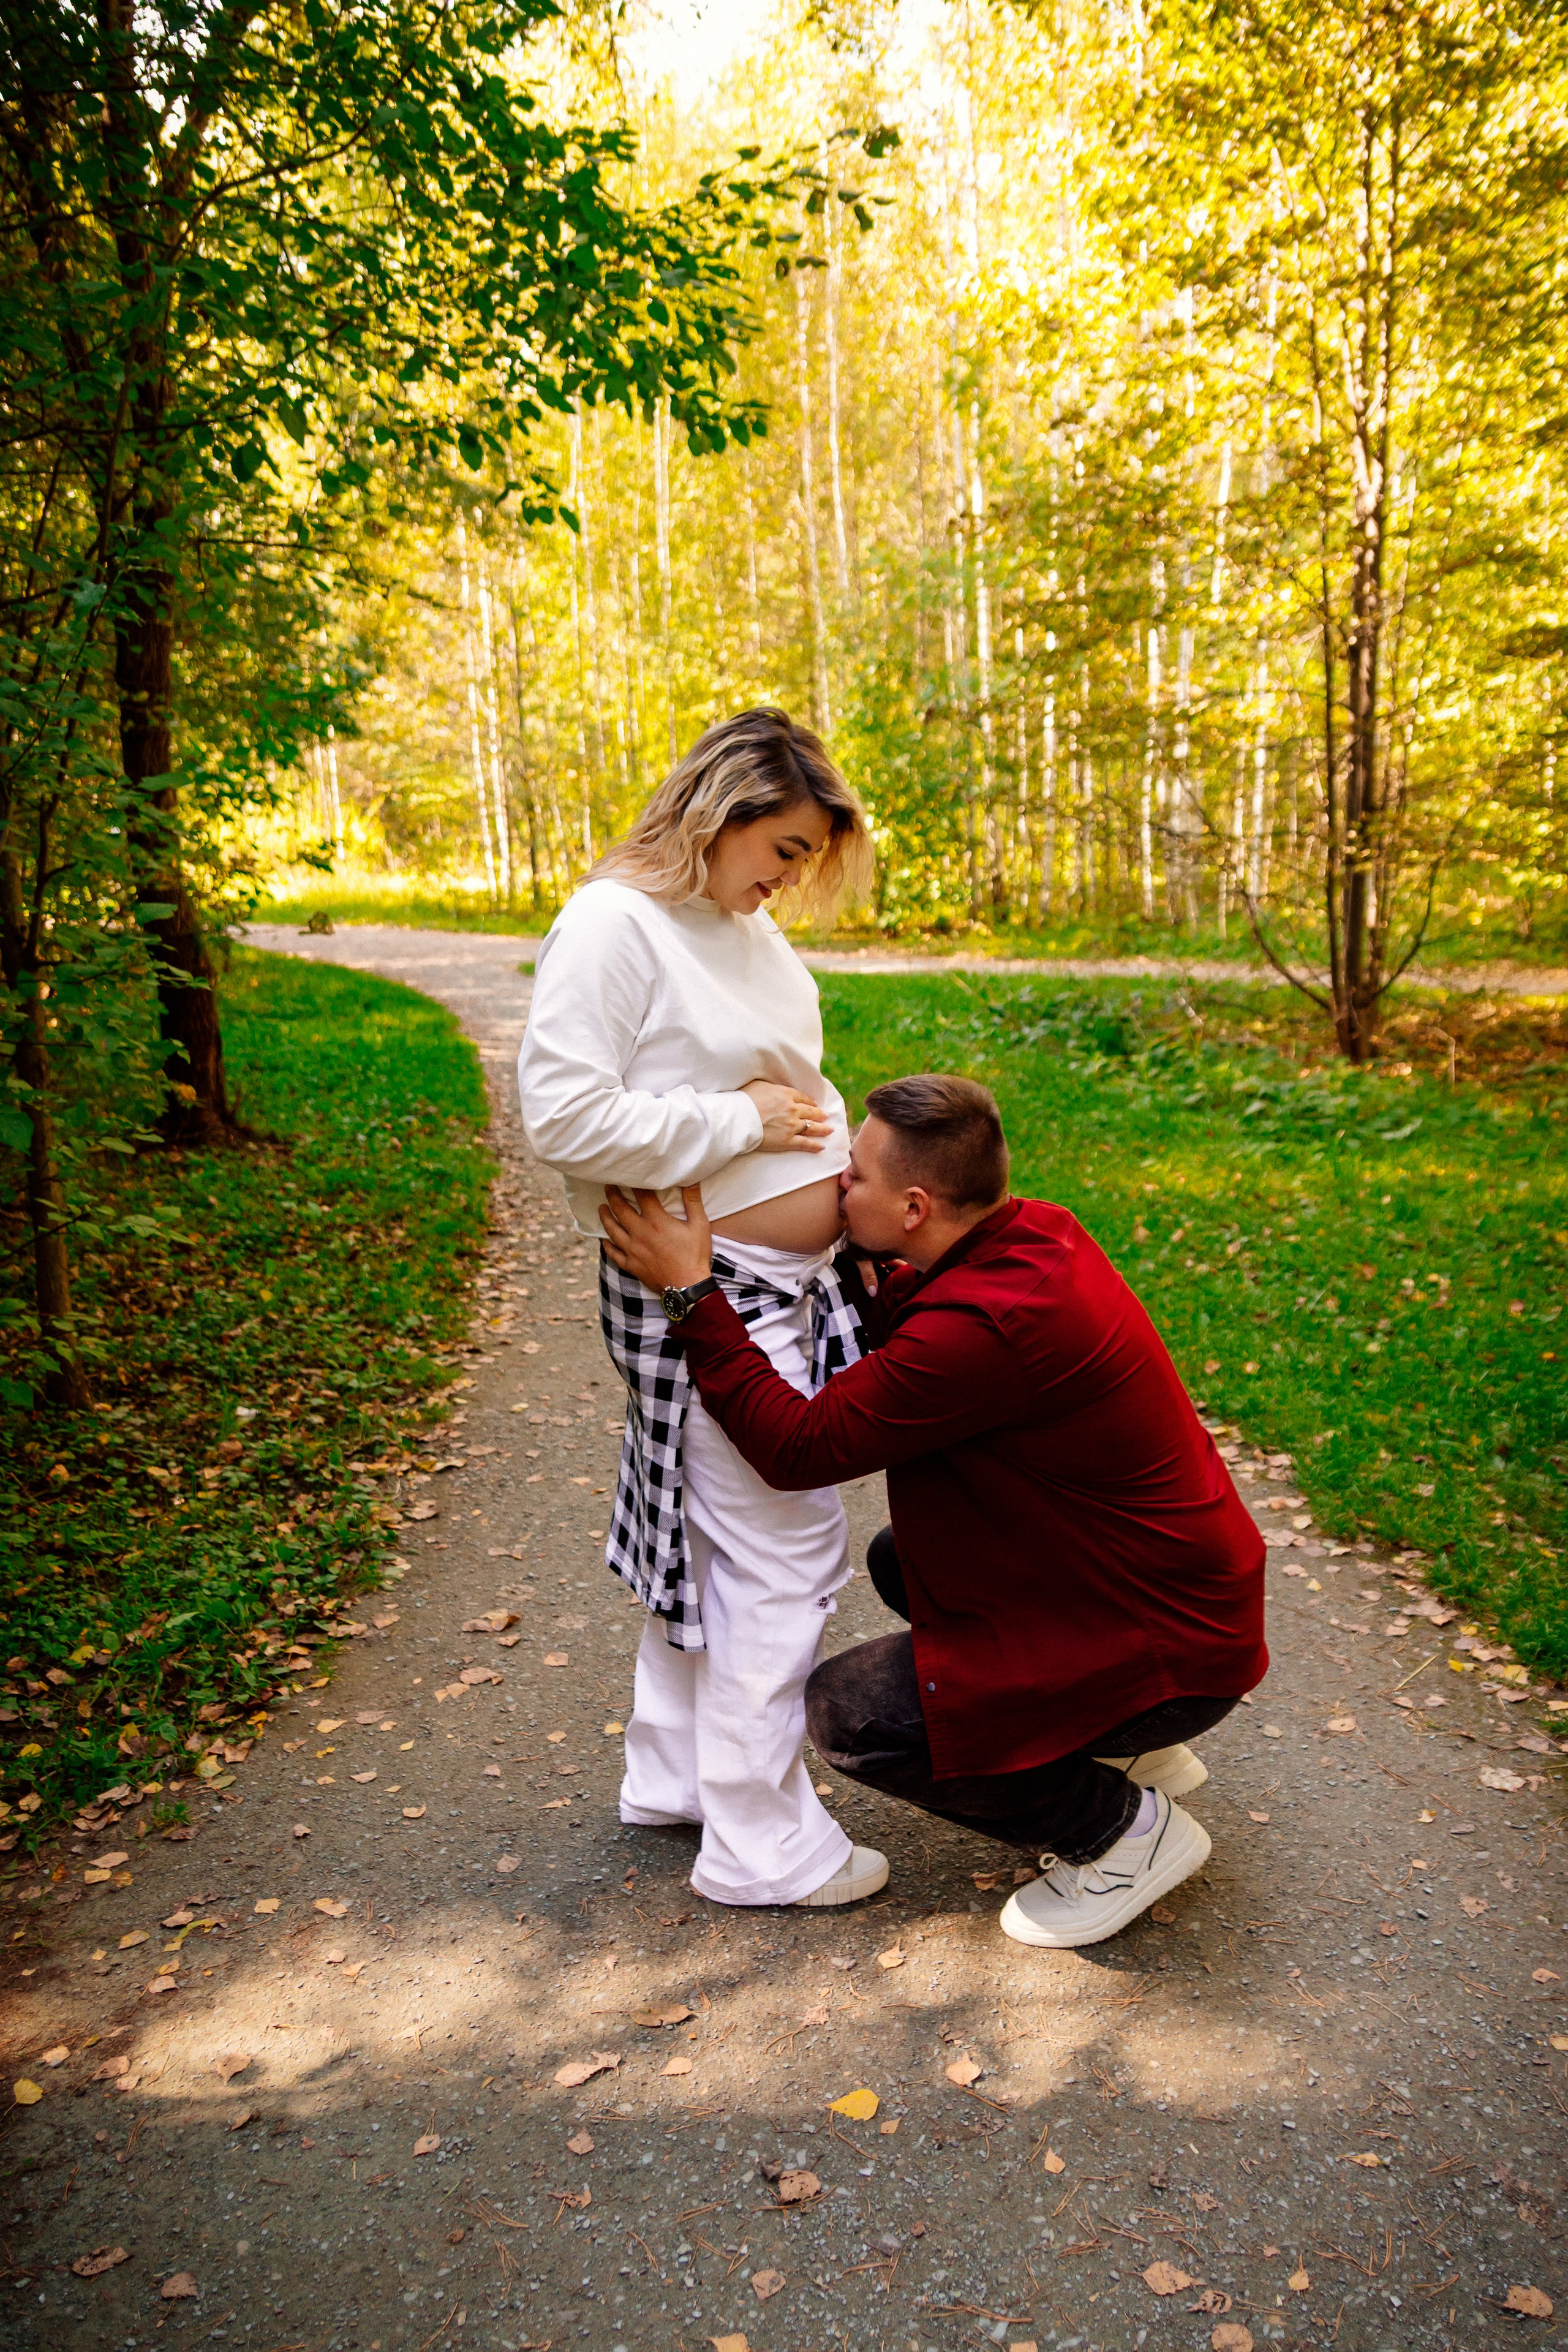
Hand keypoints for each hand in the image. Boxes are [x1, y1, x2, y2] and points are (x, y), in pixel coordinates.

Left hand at [599, 1184, 713, 1293]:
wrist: (688, 1287)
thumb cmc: (695, 1255)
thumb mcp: (699, 1225)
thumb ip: (693, 1201)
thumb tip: (692, 1179)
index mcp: (656, 1221)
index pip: (642, 1195)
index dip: (635, 1183)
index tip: (628, 1174)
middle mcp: (640, 1233)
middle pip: (621, 1210)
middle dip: (613, 1196)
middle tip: (608, 1186)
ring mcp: (633, 1250)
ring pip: (612, 1230)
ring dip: (605, 1217)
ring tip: (601, 1208)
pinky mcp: (631, 1265)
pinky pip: (613, 1253)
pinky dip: (606, 1245)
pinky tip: (603, 1240)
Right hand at [741, 1078, 830, 1152]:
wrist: (738, 1118)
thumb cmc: (744, 1099)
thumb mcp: (759, 1085)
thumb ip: (772, 1087)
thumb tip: (775, 1088)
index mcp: (785, 1094)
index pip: (802, 1097)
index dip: (809, 1101)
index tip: (814, 1104)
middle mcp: (792, 1109)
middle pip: (811, 1112)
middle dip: (820, 1114)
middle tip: (826, 1116)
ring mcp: (791, 1126)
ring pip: (812, 1127)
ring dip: (823, 1128)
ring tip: (830, 1130)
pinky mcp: (787, 1140)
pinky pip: (805, 1143)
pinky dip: (814, 1146)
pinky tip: (822, 1147)